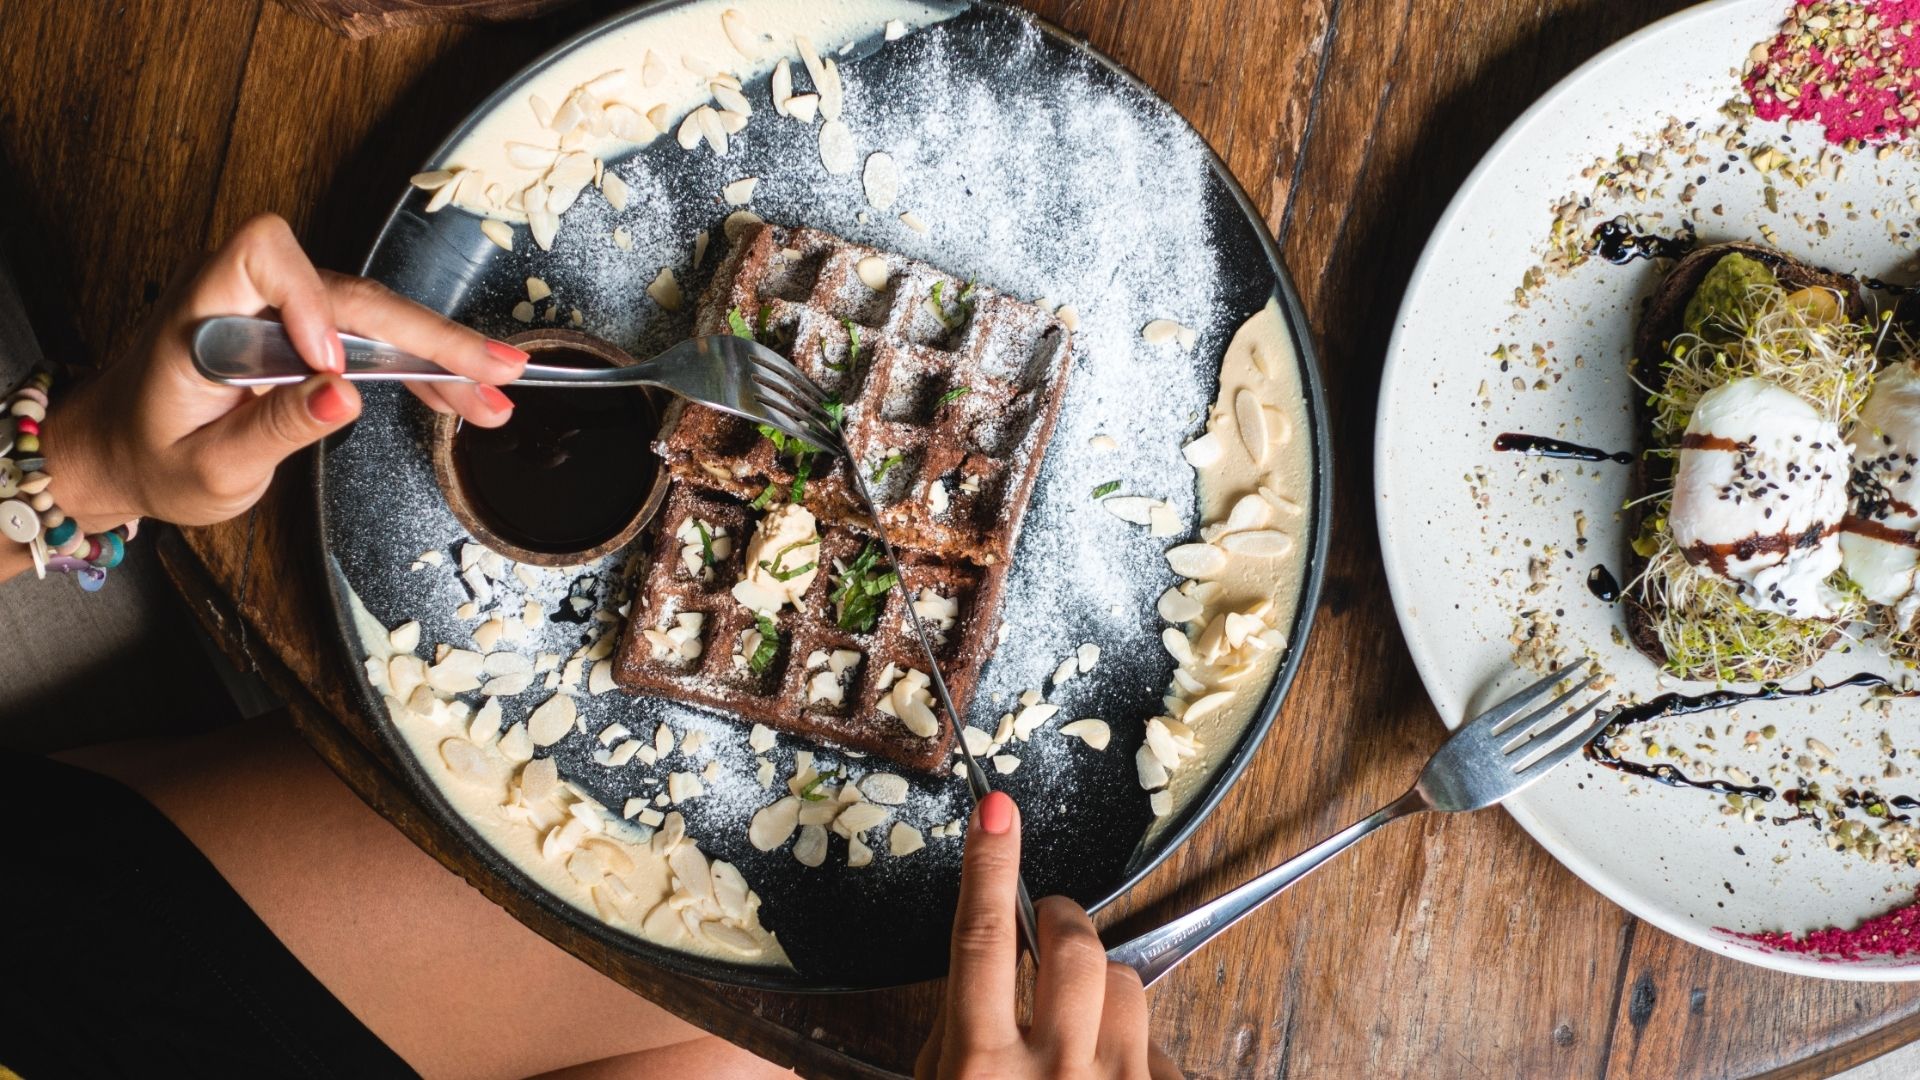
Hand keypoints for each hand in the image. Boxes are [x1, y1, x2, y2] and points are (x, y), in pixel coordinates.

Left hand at [41, 213, 528, 529]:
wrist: (122, 452)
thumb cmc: (151, 458)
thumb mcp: (207, 467)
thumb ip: (275, 429)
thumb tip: (345, 393)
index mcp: (204, 315)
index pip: (263, 254)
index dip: (307, 297)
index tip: (329, 362)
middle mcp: (248, 300)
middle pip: (352, 291)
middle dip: (426, 331)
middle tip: (494, 371)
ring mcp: (283, 316)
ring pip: (377, 318)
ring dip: (441, 354)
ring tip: (498, 394)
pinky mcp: (307, 337)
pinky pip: (373, 343)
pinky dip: (420, 369)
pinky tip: (466, 396)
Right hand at [916, 791, 1181, 1078]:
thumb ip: (961, 1027)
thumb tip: (995, 958)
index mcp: (980, 1066)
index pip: (983, 937)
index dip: (990, 866)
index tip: (995, 811)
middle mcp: (1049, 1074)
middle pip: (1073, 946)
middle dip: (1063, 922)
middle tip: (1050, 930)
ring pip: (1124, 983)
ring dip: (1101, 992)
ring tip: (1080, 1035)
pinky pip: (1157, 1041)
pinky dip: (1131, 1049)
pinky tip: (1104, 1075)